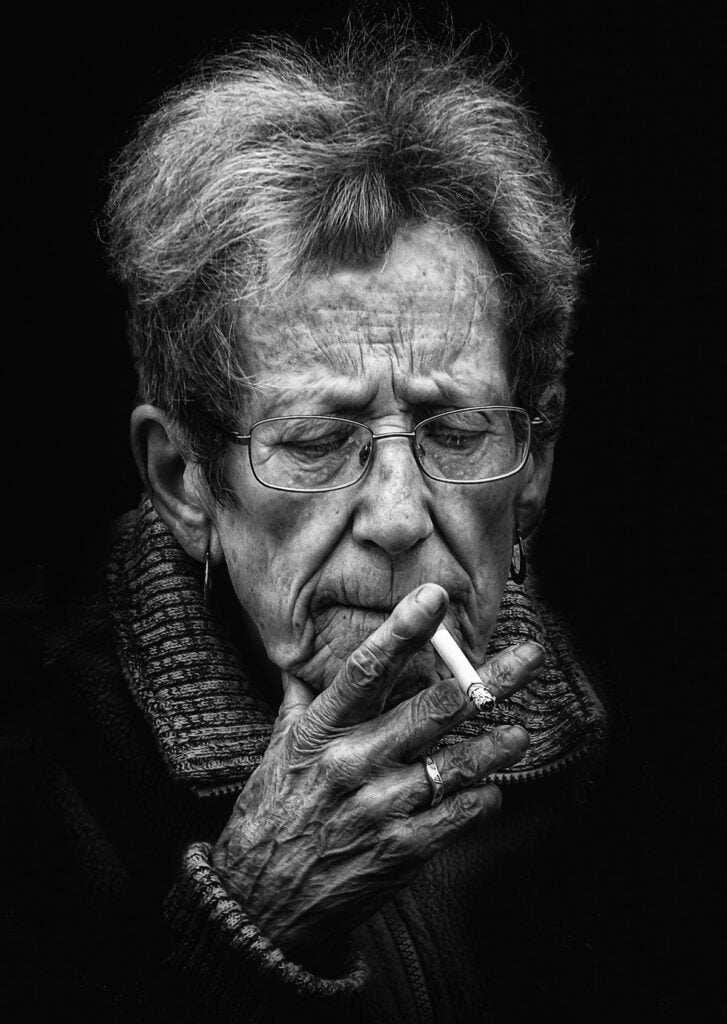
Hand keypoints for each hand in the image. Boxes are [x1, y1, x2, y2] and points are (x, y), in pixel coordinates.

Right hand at [211, 583, 542, 961]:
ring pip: (455, 764)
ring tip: (519, 733)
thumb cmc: (270, 818)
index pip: (365, 669)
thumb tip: (298, 661)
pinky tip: (491, 791)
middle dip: (488, 680)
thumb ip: (299, 703)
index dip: (402, 631)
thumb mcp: (276, 752)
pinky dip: (481, 801)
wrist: (258, 903)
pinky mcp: (399, 852)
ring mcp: (378, 809)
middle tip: (529, 655)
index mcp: (320, 732)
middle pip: (431, 709)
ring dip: (496, 746)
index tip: (434, 597)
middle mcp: (351, 764)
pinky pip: (456, 817)